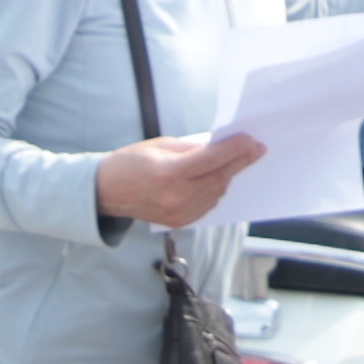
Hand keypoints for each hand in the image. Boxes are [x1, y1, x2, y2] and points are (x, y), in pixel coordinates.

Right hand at [94, 130, 266, 230]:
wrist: (107, 192)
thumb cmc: (131, 162)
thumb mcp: (160, 145)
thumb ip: (192, 148)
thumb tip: (220, 147)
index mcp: (169, 173)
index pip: (212, 160)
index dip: (235, 149)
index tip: (252, 141)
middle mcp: (176, 197)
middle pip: (219, 178)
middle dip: (240, 162)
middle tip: (256, 149)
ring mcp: (179, 213)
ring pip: (217, 193)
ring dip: (229, 176)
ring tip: (238, 161)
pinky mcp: (179, 222)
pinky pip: (208, 205)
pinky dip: (216, 191)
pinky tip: (218, 179)